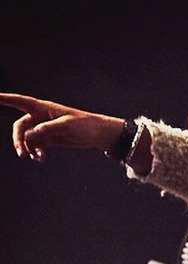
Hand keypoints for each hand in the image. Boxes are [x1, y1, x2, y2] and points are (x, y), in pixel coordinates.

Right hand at [0, 93, 122, 160]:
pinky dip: (36, 153)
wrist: (97, 134)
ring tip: (38, 157)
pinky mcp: (48, 140)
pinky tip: (41, 158)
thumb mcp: (67, 125)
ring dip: (28, 149)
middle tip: (22, 153)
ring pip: (26, 139)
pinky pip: (35, 146)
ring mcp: (43, 129)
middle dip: (18, 140)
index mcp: (43, 108)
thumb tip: (29, 135)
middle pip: (20, 127)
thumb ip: (47, 128)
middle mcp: (40, 117)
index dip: (3, 99)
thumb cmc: (84, 124)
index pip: (19, 101)